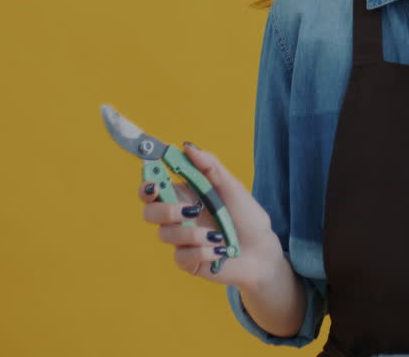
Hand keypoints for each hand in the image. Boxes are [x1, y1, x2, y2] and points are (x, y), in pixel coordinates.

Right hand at [137, 143, 276, 286]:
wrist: (262, 251)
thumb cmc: (247, 217)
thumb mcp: (232, 187)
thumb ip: (209, 166)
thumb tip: (187, 146)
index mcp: (185, 196)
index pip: (153, 189)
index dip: (146, 185)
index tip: (153, 183)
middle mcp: (178, 217)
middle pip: (149, 212)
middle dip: (165, 210)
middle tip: (190, 210)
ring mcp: (181, 240)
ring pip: (165, 234)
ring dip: (192, 233)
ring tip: (217, 235)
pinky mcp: (188, 261)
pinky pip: (181, 257)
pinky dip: (202, 252)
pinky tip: (220, 252)